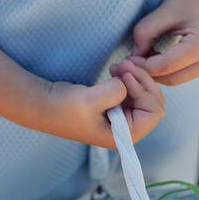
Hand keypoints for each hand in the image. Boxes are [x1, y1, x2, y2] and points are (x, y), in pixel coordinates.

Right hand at [43, 62, 164, 148]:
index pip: (154, 113)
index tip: (126, 77)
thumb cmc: (64, 108)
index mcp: (125, 135)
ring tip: (119, 64)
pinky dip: (129, 76)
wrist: (44, 104)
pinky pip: (133, 89)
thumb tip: (127, 83)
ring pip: (144, 93)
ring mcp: (121, 115)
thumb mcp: (90, 101)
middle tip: (124, 64)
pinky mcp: (114, 104)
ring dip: (136, 75)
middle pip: (153, 101)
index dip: (144, 91)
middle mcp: (127, 127)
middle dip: (142, 80)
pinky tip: (116, 69)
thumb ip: (115, 92)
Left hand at [110, 0, 198, 85]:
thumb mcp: (164, 10)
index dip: (143, 65)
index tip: (125, 59)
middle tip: (129, 61)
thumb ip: (145, 32)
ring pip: (178, 79)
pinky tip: (155, 56)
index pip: (166, 65)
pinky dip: (168, 69)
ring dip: (158, 72)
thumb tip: (132, 56)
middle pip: (172, 78)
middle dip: (149, 72)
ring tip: (141, 57)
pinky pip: (185, 73)